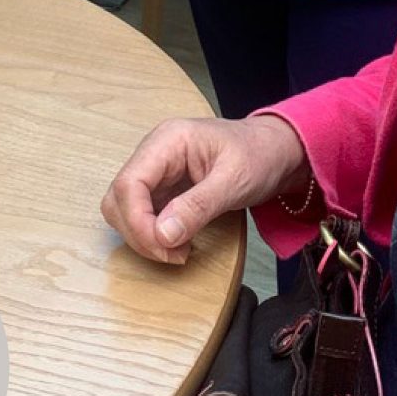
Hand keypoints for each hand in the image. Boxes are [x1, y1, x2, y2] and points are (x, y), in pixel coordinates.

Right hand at [101, 114, 304, 264]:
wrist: (277, 151)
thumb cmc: (260, 155)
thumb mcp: (234, 181)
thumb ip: (197, 206)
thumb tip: (162, 235)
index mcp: (167, 141)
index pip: (128, 183)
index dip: (137, 222)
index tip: (164, 247)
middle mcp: (154, 153)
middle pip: (119, 198)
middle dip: (138, 233)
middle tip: (173, 255)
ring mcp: (156, 171)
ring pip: (124, 208)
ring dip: (143, 236)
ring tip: (179, 250)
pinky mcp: (163, 188)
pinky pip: (142, 214)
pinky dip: (153, 234)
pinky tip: (179, 243)